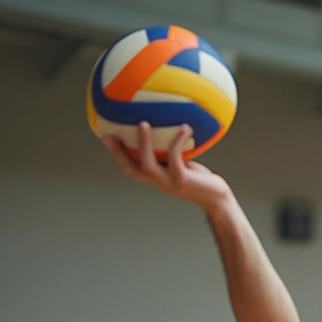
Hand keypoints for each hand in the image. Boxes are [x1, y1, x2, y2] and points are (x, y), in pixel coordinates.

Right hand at [102, 122, 230, 211]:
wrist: (216, 198)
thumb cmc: (200, 179)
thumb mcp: (183, 164)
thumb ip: (172, 152)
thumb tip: (170, 128)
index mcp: (155, 176)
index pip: (129, 166)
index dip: (116, 154)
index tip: (105, 136)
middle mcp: (158, 181)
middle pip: (131, 168)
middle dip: (118, 152)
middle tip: (110, 133)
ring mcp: (169, 182)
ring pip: (148, 164)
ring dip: (143, 144)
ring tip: (143, 124)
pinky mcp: (182, 180)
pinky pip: (175, 159)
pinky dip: (178, 142)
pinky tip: (184, 128)